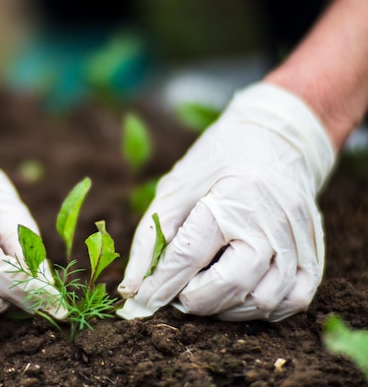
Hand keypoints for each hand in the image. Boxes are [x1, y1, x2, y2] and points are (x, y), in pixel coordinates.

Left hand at [117, 82, 334, 321]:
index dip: (162, 283)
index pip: (191, 254)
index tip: (143, 299)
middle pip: (233, 282)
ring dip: (228, 310)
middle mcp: (271, 219)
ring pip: (266, 299)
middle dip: (196, 300)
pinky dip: (264, 309)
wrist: (275, 138)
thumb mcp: (176, 188)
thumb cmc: (217, 163)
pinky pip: (296, 299)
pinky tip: (241, 298)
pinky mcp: (314, 251)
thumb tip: (133, 288)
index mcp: (233, 196)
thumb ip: (151, 237)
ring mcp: (297, 237)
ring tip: (207, 295)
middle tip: (179, 294)